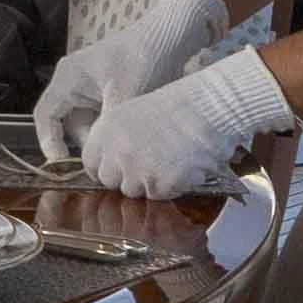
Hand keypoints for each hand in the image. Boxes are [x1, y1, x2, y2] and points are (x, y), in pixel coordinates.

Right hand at [31, 0, 232, 163]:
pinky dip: (109, 127)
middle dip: (85, 141)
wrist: (169, 36)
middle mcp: (72, 81)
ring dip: (99, 135)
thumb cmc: (145, 59)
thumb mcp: (125, 97)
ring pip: (84, 122)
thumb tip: (98, 156)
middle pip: (66, 123)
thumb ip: (107, 128)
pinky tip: (126, 133)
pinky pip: (98, 116)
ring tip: (122, 141)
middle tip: (109, 153)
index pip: (45, 115)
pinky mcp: (103, 91)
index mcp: (68, 77)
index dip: (49, 142)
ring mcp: (87, 86)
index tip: (62, 163)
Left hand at [80, 45, 290, 200]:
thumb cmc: (180, 106)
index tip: (118, 168)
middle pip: (110, 182)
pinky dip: (170, 186)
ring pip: (134, 192)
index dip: (106, 167)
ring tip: (169, 161)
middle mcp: (116, 152)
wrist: (211, 108)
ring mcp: (136, 171)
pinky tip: (182, 166)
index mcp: (106, 129)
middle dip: (127, 178)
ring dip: (149, 183)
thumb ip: (115, 139)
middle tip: (149, 165)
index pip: (91, 163)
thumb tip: (108, 164)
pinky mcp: (158, 185)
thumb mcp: (134, 113)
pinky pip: (159, 196)